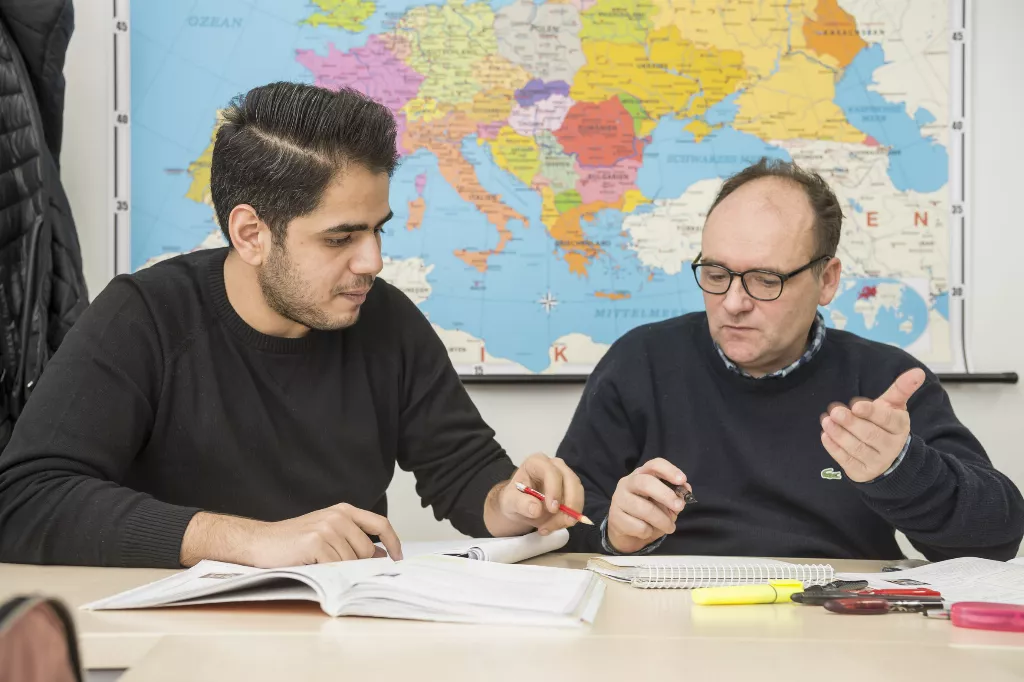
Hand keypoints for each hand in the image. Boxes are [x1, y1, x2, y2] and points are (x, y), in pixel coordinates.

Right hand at [180, 503, 402, 567]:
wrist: (260, 542)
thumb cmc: (294, 541)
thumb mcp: (328, 533)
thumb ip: (353, 540)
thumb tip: (380, 556)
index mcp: (344, 511)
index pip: (381, 524)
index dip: (394, 542)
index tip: (398, 558)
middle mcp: (339, 516)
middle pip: (367, 550)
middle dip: (358, 565)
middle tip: (337, 569)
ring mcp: (328, 528)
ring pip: (352, 561)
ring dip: (339, 570)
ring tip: (319, 565)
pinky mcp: (316, 542)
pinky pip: (336, 567)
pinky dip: (329, 574)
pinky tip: (314, 568)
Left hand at [486, 453, 584, 536]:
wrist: (520, 505)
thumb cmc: (514, 498)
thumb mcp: (510, 502)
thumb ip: (521, 504)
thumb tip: (536, 509)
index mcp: (537, 462)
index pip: (551, 471)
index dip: (554, 489)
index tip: (552, 509)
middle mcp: (555, 466)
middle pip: (571, 480)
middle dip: (569, 504)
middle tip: (563, 523)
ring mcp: (566, 477)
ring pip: (577, 493)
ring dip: (569, 514)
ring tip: (549, 528)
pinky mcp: (572, 490)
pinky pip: (578, 504)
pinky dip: (570, 518)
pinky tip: (555, 526)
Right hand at [606, 458, 688, 553]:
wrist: (627, 532)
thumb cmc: (648, 512)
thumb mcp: (665, 502)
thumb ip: (676, 494)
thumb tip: (686, 489)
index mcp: (642, 474)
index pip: (654, 465)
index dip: (669, 470)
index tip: (682, 480)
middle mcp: (628, 483)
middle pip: (645, 482)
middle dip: (665, 495)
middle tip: (679, 507)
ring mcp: (619, 499)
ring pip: (643, 509)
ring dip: (662, 521)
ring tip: (670, 527)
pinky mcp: (615, 517)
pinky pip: (638, 526)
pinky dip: (648, 532)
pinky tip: (648, 531)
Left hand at [820, 368, 925, 482]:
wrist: (889, 459)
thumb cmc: (886, 425)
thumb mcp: (894, 407)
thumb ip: (901, 389)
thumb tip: (918, 371)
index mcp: (899, 427)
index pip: (887, 420)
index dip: (871, 412)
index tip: (855, 405)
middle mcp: (890, 446)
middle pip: (870, 435)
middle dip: (851, 423)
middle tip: (835, 411)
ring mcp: (876, 462)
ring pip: (857, 448)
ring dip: (839, 434)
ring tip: (827, 421)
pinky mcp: (861, 472)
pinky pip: (846, 461)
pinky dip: (834, 448)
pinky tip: (825, 435)